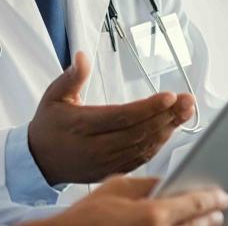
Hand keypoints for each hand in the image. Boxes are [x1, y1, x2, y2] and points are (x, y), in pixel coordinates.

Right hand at [24, 177, 227, 225]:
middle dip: (213, 217)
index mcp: (154, 214)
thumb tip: (168, 182)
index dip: (213, 198)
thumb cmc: (90, 215)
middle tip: (221, 209)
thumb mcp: (117, 186)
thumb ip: (148, 183)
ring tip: (210, 222)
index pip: (196, 204)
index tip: (222, 195)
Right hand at [28, 51, 195, 184]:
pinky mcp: (113, 171)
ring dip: (168, 129)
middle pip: (139, 132)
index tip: (169, 96)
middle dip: (167, 116)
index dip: (148, 108)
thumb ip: (71, 77)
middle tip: (187, 101)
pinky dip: (159, 144)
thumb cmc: (49, 126)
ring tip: (185, 111)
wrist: (40, 161)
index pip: (121, 117)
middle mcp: (96, 147)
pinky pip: (141, 158)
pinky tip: (170, 129)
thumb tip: (82, 57)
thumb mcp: (53, 96)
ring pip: (144, 147)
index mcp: (81, 126)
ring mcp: (106, 162)